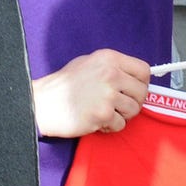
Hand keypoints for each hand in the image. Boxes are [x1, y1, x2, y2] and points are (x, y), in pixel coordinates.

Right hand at [32, 49, 150, 137]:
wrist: (42, 103)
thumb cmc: (64, 85)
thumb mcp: (89, 63)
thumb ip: (113, 67)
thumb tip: (136, 77)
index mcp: (109, 58)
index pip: (144, 70)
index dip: (142, 83)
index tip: (134, 90)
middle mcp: (111, 74)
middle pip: (142, 92)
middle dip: (133, 101)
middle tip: (119, 105)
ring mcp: (107, 94)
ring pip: (134, 110)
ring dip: (122, 115)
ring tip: (105, 112)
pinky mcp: (102, 114)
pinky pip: (120, 124)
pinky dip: (110, 126)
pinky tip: (96, 120)